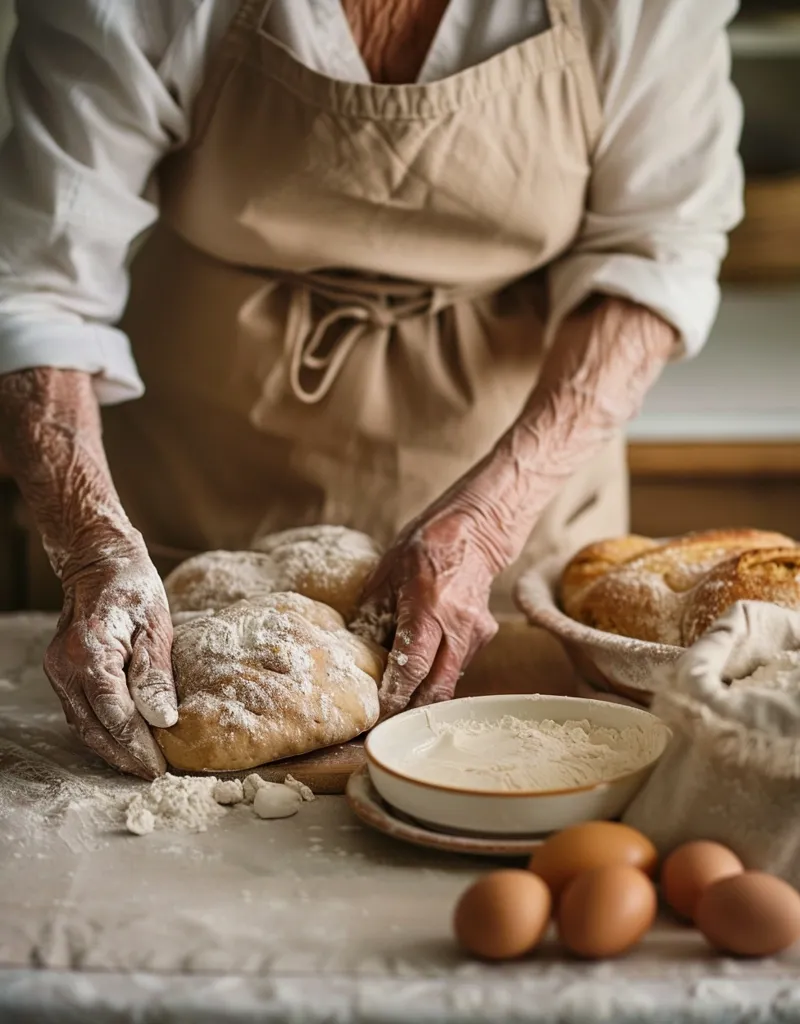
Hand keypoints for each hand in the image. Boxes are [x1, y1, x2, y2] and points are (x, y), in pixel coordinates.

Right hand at [44, 538, 176, 778]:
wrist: (99, 566)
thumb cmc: (133, 590)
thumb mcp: (156, 626)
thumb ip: (156, 674)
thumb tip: (162, 720)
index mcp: (90, 654)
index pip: (114, 714)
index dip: (138, 744)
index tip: (161, 766)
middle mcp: (66, 668)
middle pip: (95, 728)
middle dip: (125, 756)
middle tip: (155, 774)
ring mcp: (59, 673)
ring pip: (84, 726)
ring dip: (112, 750)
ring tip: (142, 766)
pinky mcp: (62, 675)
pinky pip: (81, 713)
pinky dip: (102, 732)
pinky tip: (124, 743)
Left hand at [358, 498, 506, 718]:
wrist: (474, 531)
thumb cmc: (425, 547)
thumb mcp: (386, 574)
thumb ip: (372, 614)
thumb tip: (356, 650)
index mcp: (429, 608)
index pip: (412, 666)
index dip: (395, 695)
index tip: (378, 713)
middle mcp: (458, 626)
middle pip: (437, 687)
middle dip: (413, 710)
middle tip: (387, 723)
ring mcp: (476, 633)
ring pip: (449, 680)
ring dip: (425, 695)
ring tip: (399, 703)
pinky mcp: (483, 636)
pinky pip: (457, 665)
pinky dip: (437, 674)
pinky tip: (420, 675)